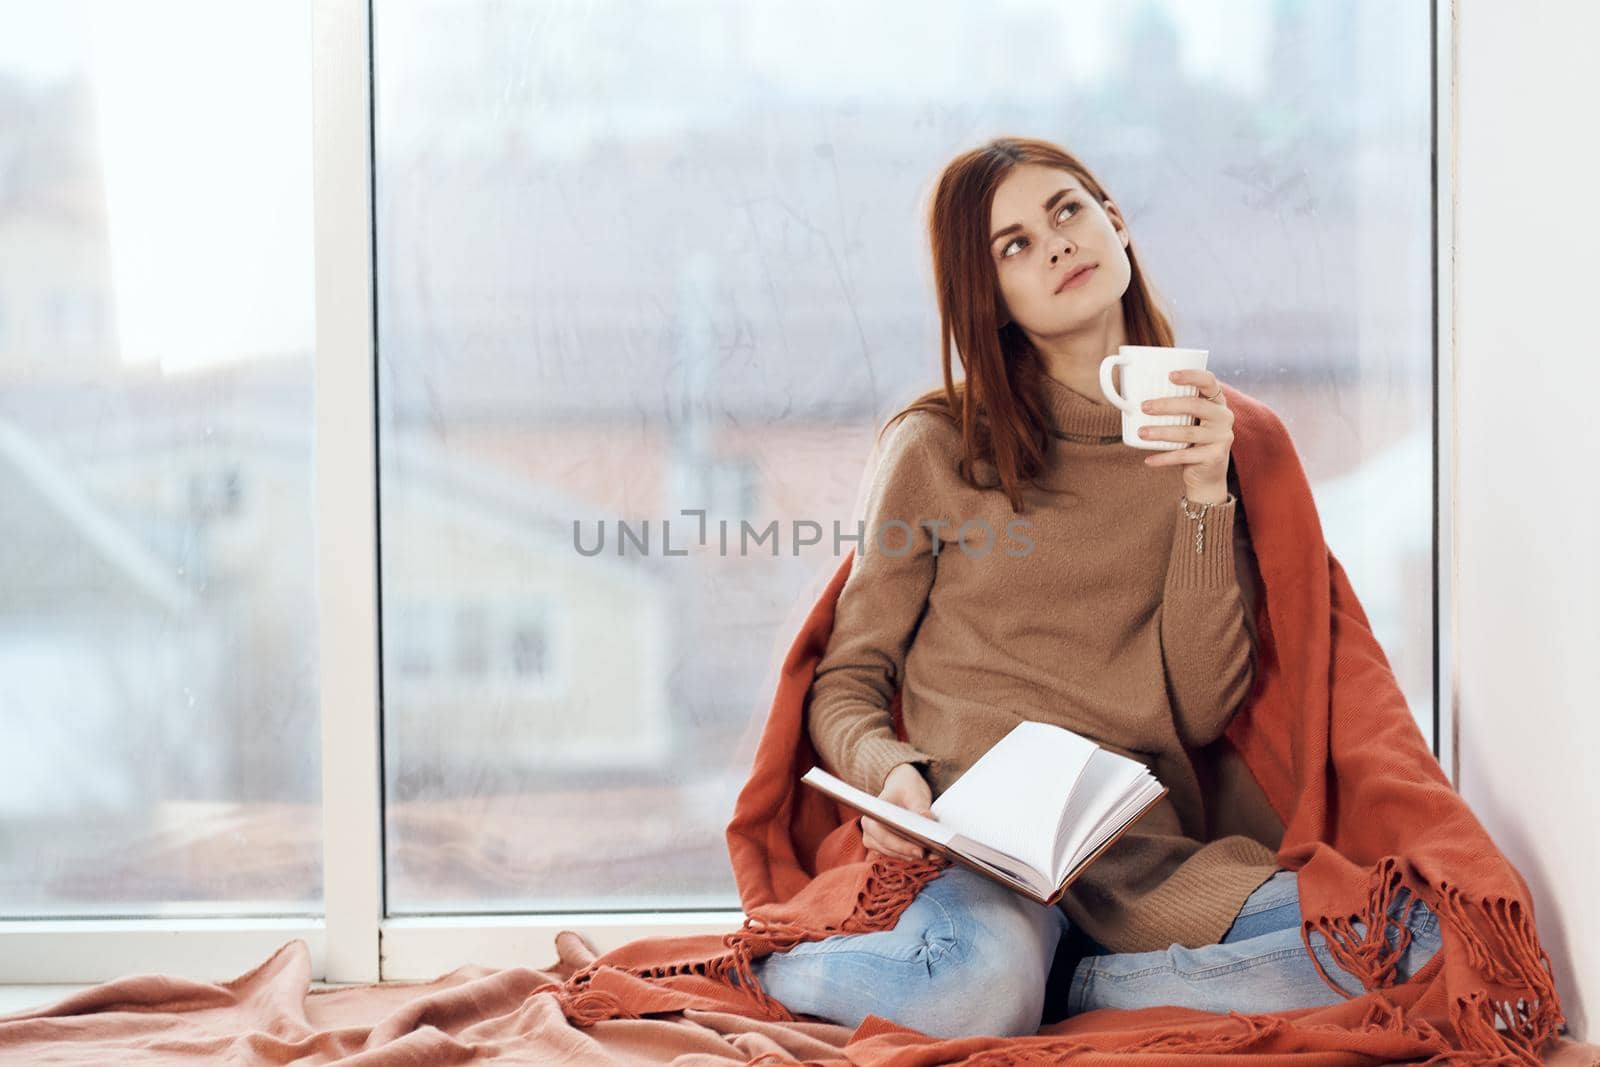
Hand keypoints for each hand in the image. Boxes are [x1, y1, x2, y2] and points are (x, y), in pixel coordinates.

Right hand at [861, 762, 935, 861]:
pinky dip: (918, 855)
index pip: (883, 836)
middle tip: (936, 855)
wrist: (901, 789)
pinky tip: (934, 854)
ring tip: (939, 855)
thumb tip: (927, 817)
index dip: (901, 846)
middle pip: (891, 850)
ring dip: (918, 856)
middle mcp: (870, 833)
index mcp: (871, 817)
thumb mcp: (913, 794)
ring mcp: (877, 844)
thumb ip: (920, 806)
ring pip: (898, 855)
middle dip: (914, 853)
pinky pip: (903, 856)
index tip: (920, 851)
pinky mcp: (889, 849)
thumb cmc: (904, 789)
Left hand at [1137, 368, 1232, 502]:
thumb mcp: (1187, 419)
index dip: (1191, 376)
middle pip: (1195, 406)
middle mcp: (1223, 416)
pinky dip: (1164, 458)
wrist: (1207, 472)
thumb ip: (1172, 406)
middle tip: (1143, 407)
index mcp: (1217, 401)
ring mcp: (1221, 437)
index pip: (1208, 381)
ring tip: (1141, 433)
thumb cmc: (1190, 439)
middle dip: (1166, 405)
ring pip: (1188, 432)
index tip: (1169, 376)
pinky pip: (1185, 456)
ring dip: (1161, 432)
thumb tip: (1130, 396)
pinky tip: (1149, 460)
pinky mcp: (1214, 457)